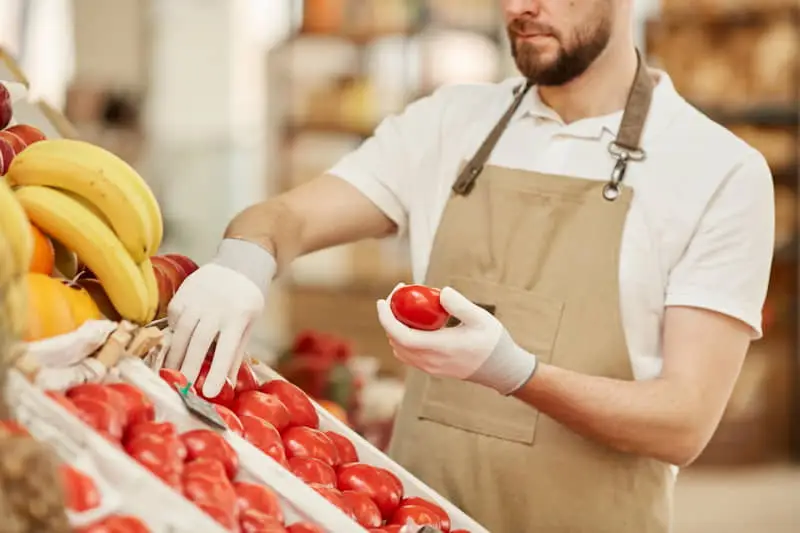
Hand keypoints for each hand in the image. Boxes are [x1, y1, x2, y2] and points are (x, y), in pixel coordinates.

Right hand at [164, 239, 274, 396]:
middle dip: (189, 368)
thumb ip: (236, 351)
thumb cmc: (247, 300)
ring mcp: (197, 299)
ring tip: (173, 375)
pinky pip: (174, 320)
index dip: (217, 372)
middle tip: (183, 389)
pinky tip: (173, 349)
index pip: (226, 349)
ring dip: (175, 356)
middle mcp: (216, 307)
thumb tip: (226, 383)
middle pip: (198, 342)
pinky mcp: (183, 295)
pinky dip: (172, 337)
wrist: (239, 263)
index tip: (210, 393)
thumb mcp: (249, 324)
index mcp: (239, 316)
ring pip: (181, 333)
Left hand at [376, 285, 536, 394]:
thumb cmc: (493, 342)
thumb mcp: (481, 318)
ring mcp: (430, 368)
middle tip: (398, 295)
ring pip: (400, 349)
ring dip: (394, 329)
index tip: (383, 300)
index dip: (386, 318)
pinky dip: (402, 338)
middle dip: (389, 318)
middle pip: (395, 341)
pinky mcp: (433, 369)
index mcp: (439, 348)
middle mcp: (430, 361)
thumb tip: (442, 292)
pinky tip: (414, 323)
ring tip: (404, 307)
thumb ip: (460, 305)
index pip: (401, 335)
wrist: (502, 369)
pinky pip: (408, 355)